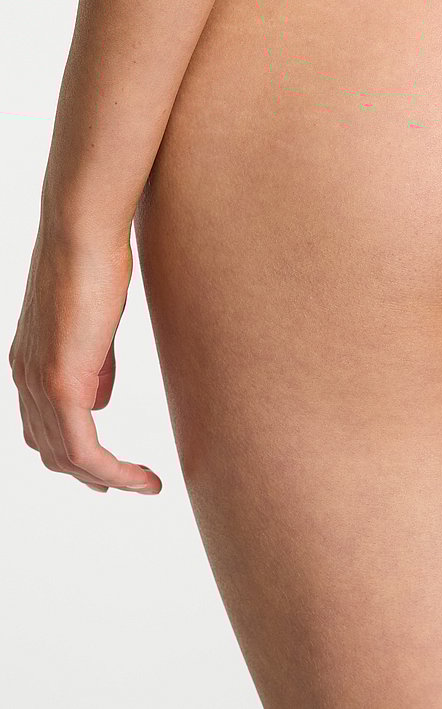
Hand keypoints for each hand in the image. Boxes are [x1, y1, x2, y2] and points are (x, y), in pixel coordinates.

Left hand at [8, 222, 161, 494]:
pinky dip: (112, 471)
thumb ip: (95, 363)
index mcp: (29, 362)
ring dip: (107, 477)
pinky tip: (140, 477)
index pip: (44, 426)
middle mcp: (24, 378)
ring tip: (144, 483)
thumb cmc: (94, 260)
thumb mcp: (95, 321)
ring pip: (66, 457)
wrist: (82, 230)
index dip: (74, 454)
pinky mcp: (60, 383)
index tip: (110, 468)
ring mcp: (38, 383)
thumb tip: (101, 398)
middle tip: (130, 485)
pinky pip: (83, 448)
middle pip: (51, 450)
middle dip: (91, 475)